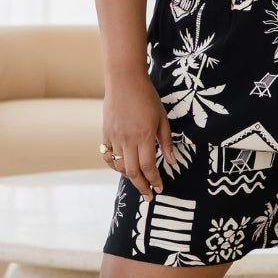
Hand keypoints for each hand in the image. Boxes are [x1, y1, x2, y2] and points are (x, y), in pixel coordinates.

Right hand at [101, 75, 175, 202]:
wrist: (124, 80)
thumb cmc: (147, 97)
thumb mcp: (162, 118)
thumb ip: (166, 142)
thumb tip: (172, 162)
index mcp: (144, 136)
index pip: (149, 167)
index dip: (155, 180)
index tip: (160, 188)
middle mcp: (128, 140)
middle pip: (133, 172)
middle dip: (142, 187)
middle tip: (149, 196)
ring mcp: (114, 137)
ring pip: (119, 167)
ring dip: (129, 177)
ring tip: (139, 181)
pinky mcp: (105, 133)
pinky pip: (107, 156)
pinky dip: (114, 165)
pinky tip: (122, 168)